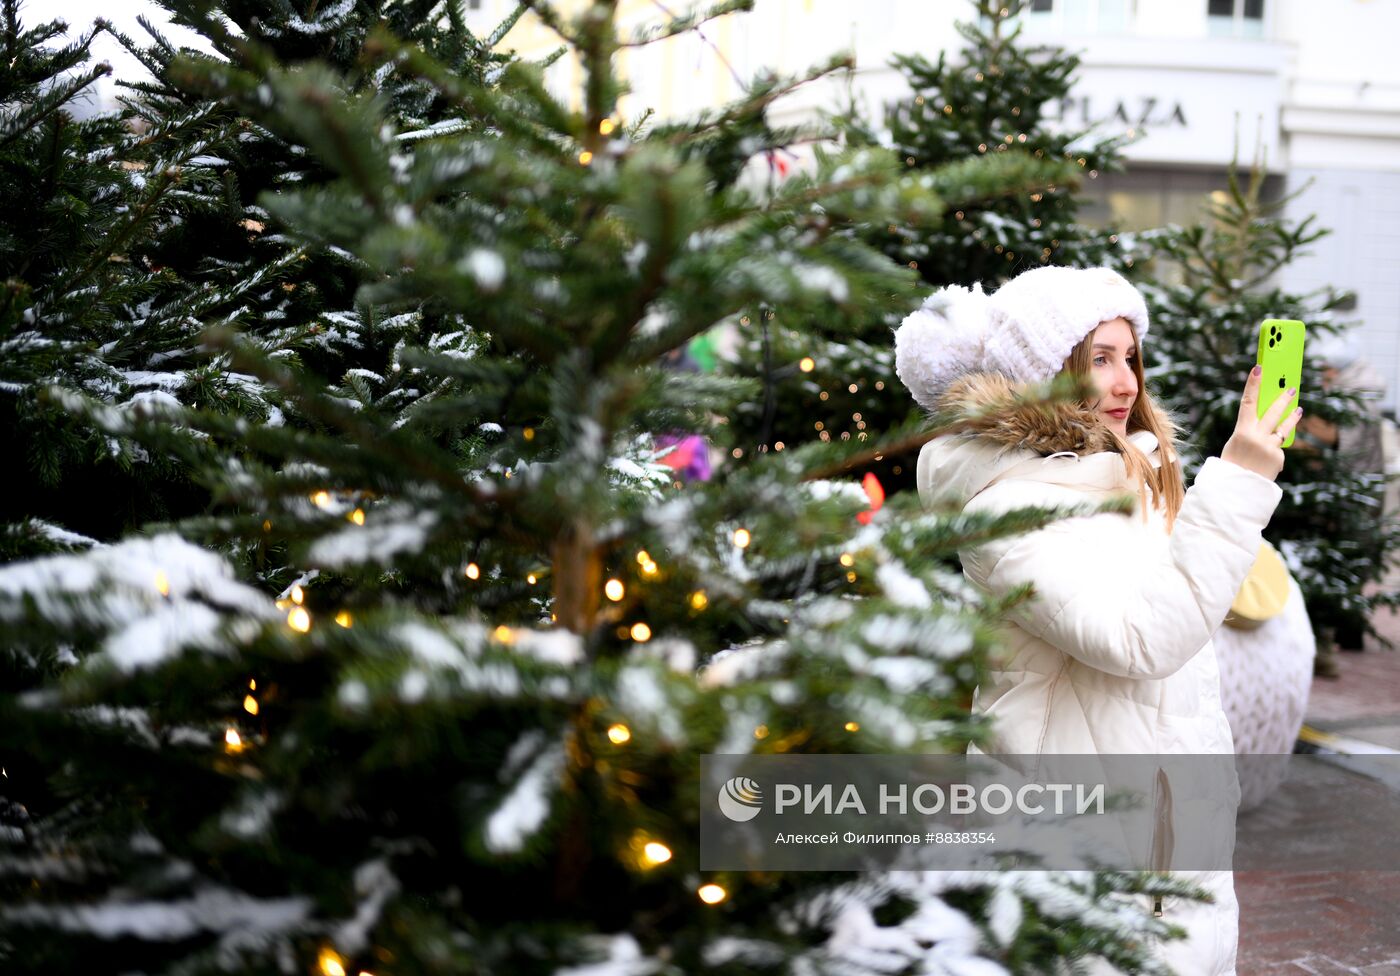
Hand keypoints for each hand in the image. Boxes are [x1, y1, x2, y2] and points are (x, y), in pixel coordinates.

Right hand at [1221, 365, 1301, 481]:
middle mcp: (1257, 437)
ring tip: (1299, 409)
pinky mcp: (1278, 458)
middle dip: (1283, 399)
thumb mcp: (1236, 444)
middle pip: (1273, 412)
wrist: (1236, 490)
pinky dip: (1273, 455)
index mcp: (1241, 431)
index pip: (1248, 402)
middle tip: (1291, 388)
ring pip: (1283, 429)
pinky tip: (1266, 463)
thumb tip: (1270, 422)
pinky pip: (1278, 450)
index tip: (1258, 368)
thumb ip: (1251, 431)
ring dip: (1291, 418)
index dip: (1253, 384)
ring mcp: (1269, 447)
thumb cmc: (1233, 465)